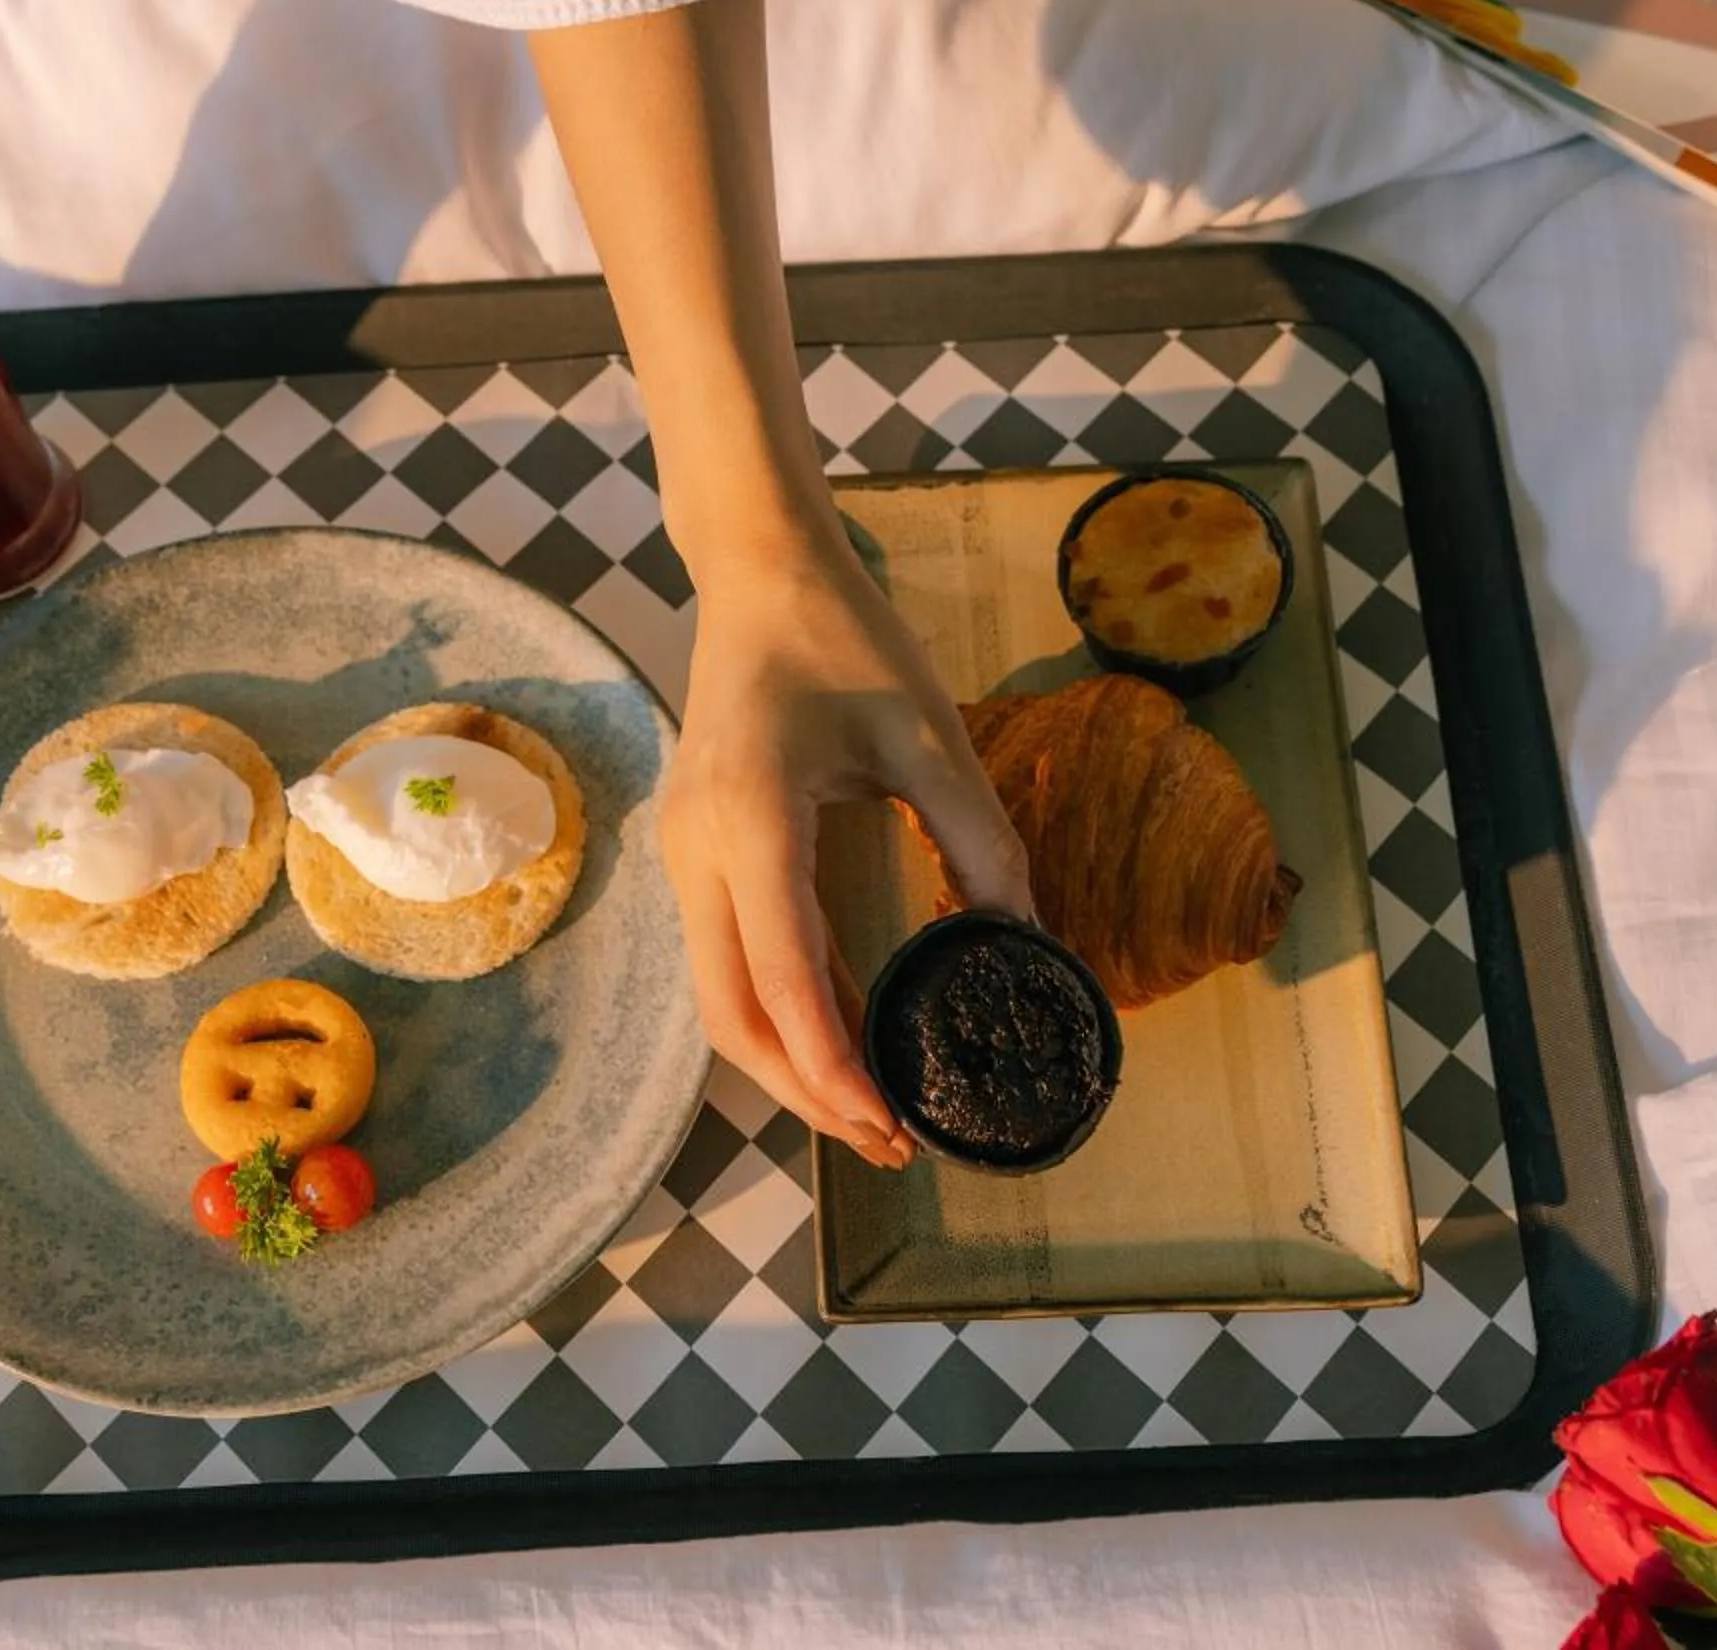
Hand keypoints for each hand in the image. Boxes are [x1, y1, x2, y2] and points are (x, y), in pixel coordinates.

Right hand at [665, 523, 1033, 1167]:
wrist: (758, 573)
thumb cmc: (844, 637)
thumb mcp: (928, 735)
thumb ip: (976, 840)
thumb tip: (1028, 941)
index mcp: (754, 818)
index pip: (785, 977)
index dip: (834, 1067)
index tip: (890, 1124)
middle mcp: (700, 851)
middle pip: (734, 1017)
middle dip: (807, 1094)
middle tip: (891, 1142)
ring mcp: (687, 856)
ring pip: (724, 999)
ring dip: (791, 1063)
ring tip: (875, 1109)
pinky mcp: (698, 854)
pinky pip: (733, 957)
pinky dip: (784, 1010)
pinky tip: (848, 1037)